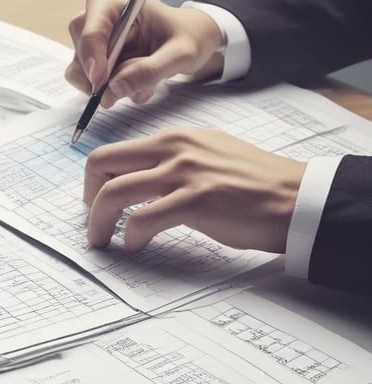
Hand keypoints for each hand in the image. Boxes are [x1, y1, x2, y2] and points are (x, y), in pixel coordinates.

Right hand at [65, 0, 223, 105]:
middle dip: (95, 76)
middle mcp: (101, 22)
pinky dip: (111, 93)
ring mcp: (98, 44)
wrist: (192, 43)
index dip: (91, 58)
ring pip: (80, 71)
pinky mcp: (99, 64)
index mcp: (116, 7)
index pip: (90, 30)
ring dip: (106, 88)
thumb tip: (113, 90)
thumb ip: (149, 71)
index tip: (101, 82)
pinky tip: (135, 87)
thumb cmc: (187, 38)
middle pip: (79, 50)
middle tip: (115, 91)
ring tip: (139, 87)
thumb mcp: (179, 54)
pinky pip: (91, 84)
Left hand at [83, 128, 306, 252]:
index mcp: (174, 138)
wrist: (295, 197)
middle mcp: (173, 149)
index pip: (112, 151)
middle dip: (88, 198)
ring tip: (103, 240)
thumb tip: (139, 180)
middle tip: (94, 221)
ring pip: (113, 193)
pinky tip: (138, 245)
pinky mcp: (195, 201)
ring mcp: (183, 174)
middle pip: (101, 164)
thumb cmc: (253, 183)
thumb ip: (171, 162)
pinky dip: (132, 237)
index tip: (97, 200)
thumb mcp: (207, 155)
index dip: (95, 180)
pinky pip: (143, 219)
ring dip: (99, 223)